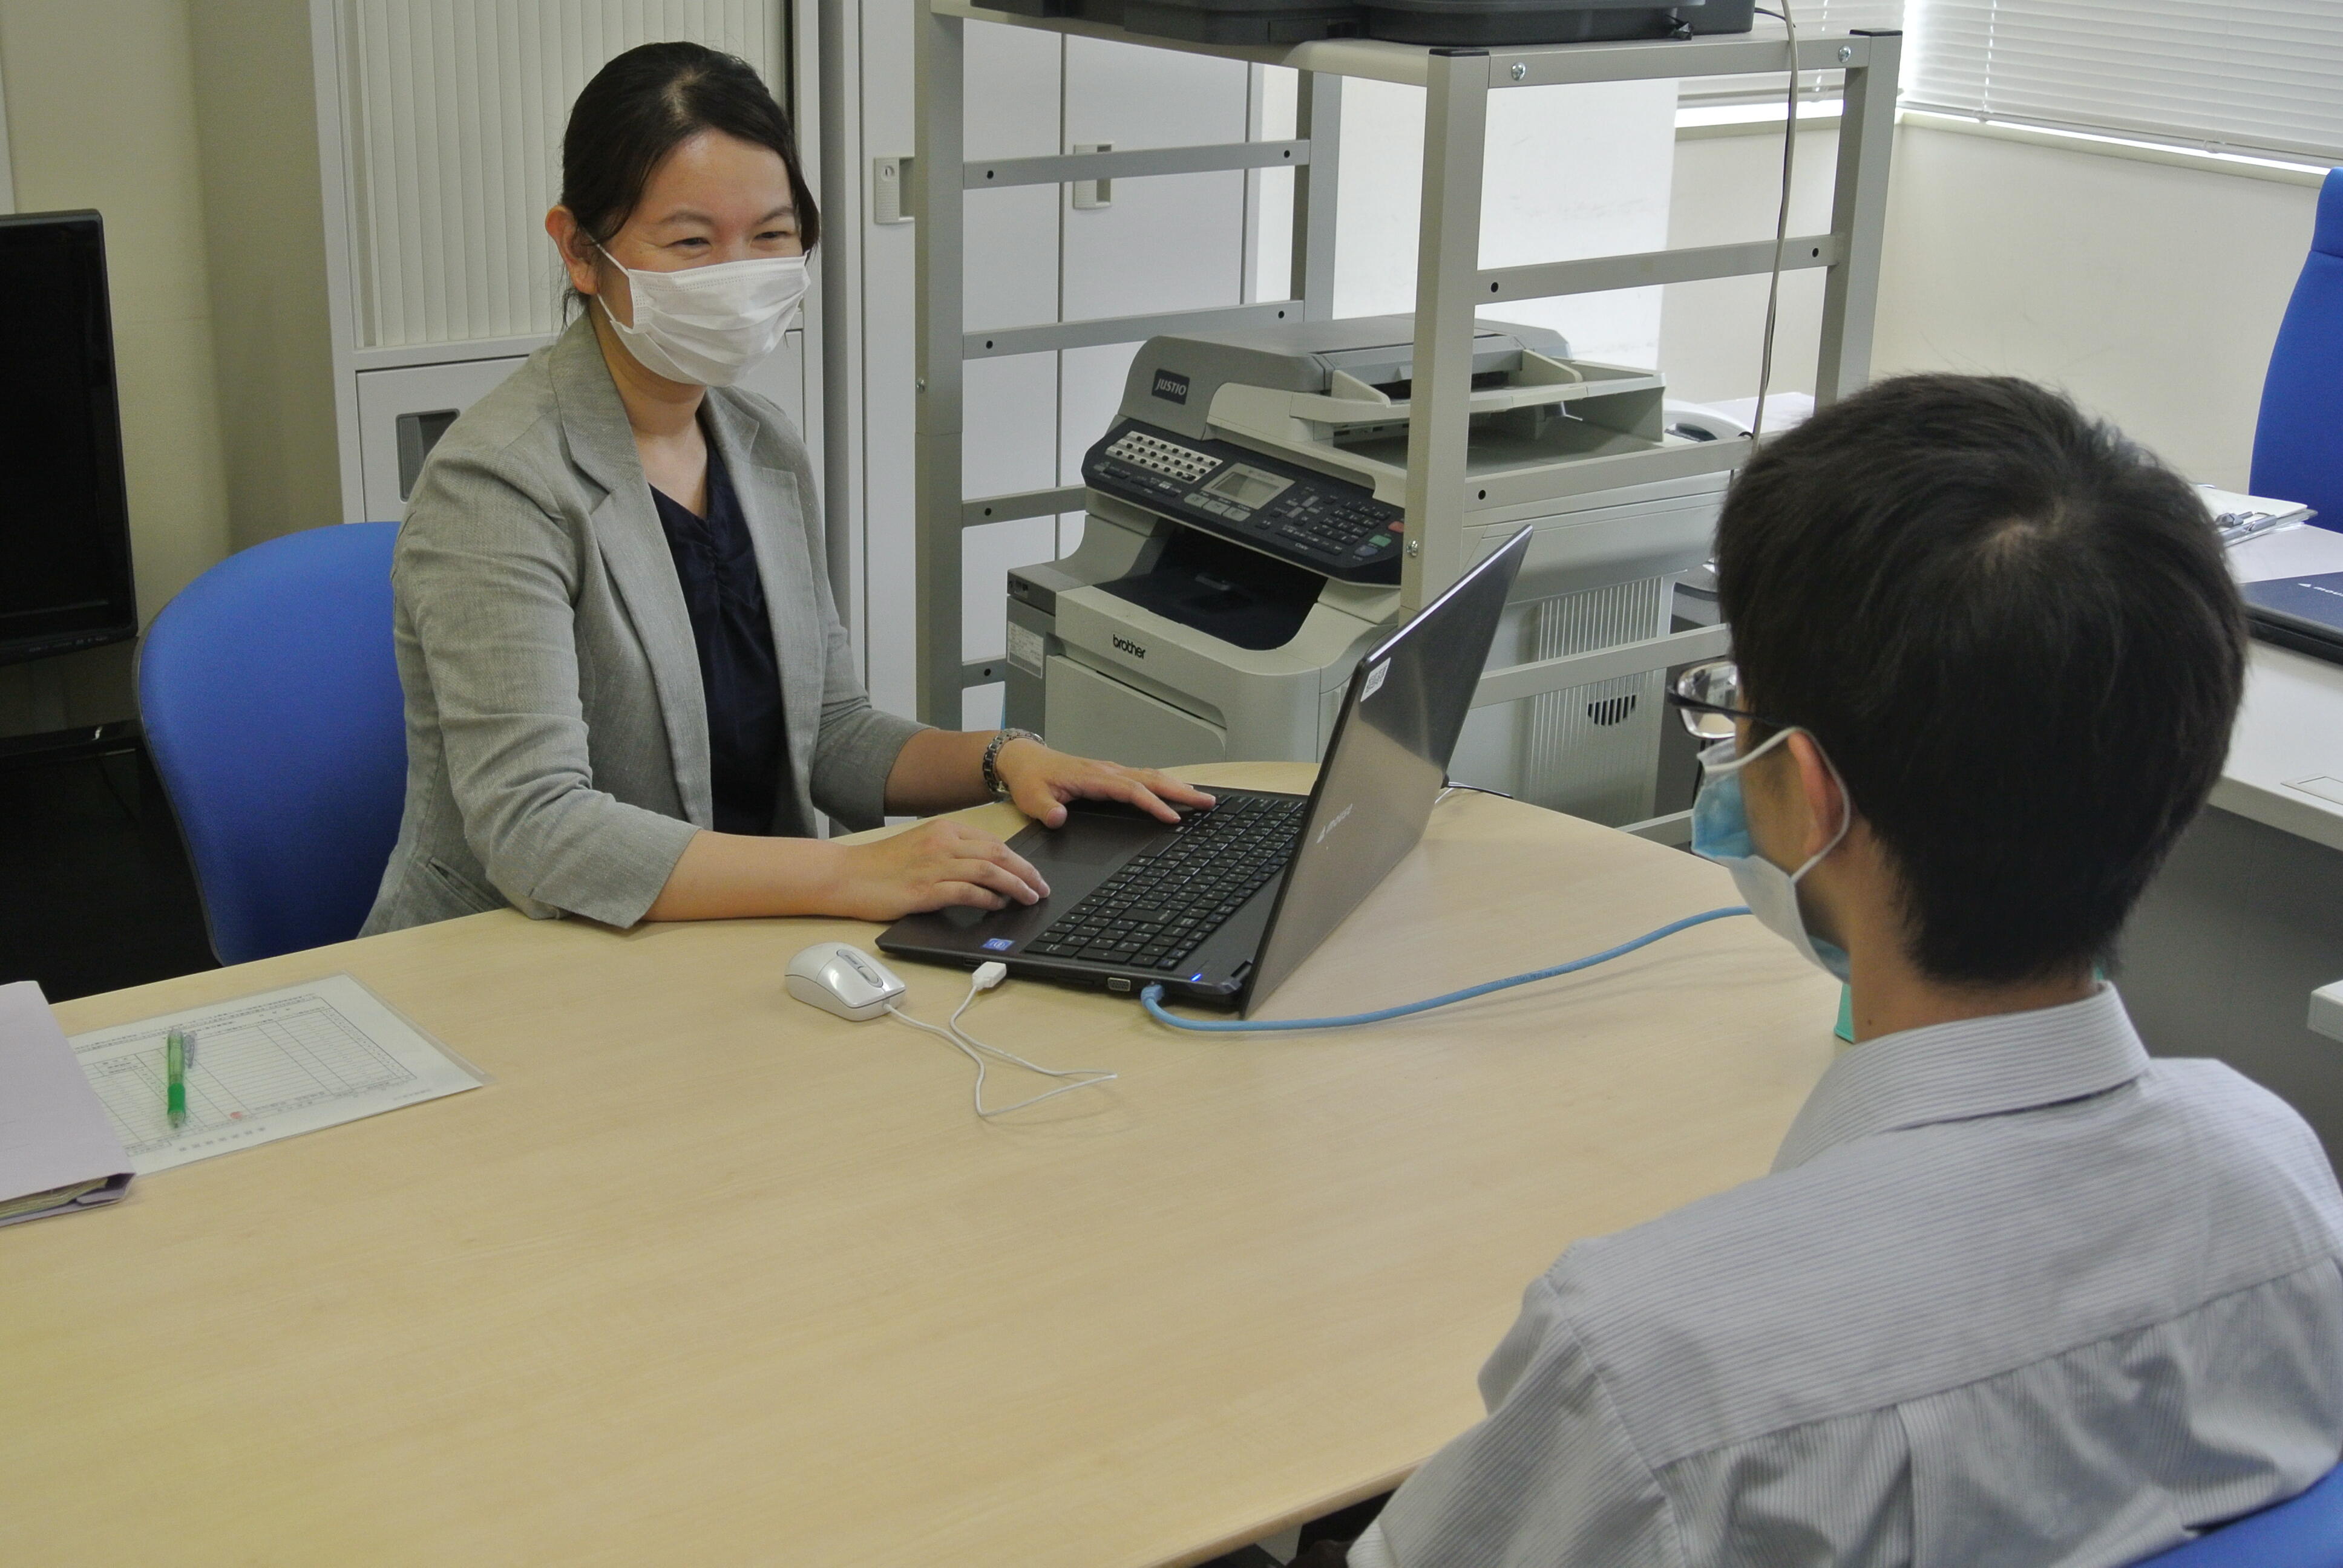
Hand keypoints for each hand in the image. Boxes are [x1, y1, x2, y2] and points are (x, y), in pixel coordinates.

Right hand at [817, 818, 1050, 920]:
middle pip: (998, 854)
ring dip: (1016, 886)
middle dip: (1026, 872)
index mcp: (944, 829)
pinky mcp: (926, 889)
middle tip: (1042, 888)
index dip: (1018, 859)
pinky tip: (999, 905)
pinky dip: (989, 898)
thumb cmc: (881, 866)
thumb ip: (952, 853)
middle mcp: (943, 843)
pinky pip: (968, 892)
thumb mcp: (921, 847)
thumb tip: (987, 871)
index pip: (993, 842)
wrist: (846, 876)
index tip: (1033, 874)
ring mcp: (934, 865)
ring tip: (1031, 898)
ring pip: (989, 871)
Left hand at [991, 739, 1215, 827]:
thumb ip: (1045, 809)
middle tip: (1207, 802)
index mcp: (1092, 777)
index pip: (1131, 790)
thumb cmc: (1030, 778)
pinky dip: (1164, 784)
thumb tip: (1059, 818)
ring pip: (1151, 776)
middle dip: (1181, 790)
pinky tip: (1176, 792)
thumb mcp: (1031, 796)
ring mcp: (1111, 772)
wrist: (1024, 760)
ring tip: (1202, 798)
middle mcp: (1107, 771)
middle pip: (1151, 779)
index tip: (1172, 817)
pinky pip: (1143, 778)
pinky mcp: (1111, 775)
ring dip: (1178, 786)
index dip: (1153, 803)